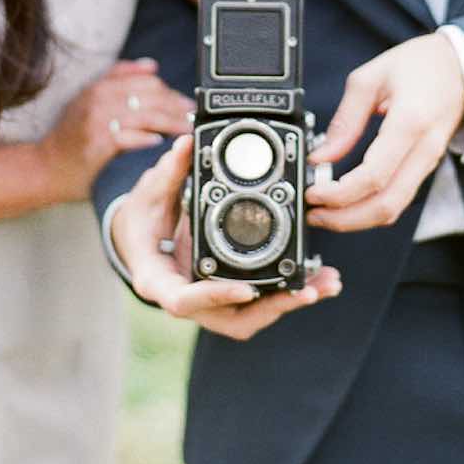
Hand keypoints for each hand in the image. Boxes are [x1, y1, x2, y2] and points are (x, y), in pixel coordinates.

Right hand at [39, 59, 193, 200]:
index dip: (170, 91)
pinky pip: (127, 136)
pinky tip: (159, 141)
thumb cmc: (69, 137)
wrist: (43, 166)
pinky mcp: (96, 143)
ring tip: (185, 129)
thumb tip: (151, 65)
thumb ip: (118, 79)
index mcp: (100, 86)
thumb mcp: (89, 100)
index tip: (187, 103)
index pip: (146, 81)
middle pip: (149, 95)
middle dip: (176, 106)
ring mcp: (96, 120)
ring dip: (170, 122)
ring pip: (144, 114)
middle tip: (193, 116)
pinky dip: (145, 137)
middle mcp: (98, 99)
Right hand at [114, 136, 342, 339]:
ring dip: (288, 303)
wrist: (138, 243)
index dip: (216, 296)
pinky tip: (315, 280)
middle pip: (232, 319)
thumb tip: (185, 145)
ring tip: (325, 283)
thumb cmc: (141, 224)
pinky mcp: (226, 298)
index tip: (247, 289)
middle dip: (273, 306)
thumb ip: (169, 172)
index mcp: (158, 280)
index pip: (185, 300)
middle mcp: (186, 299)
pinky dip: (285, 294)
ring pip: (250, 317)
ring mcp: (208, 303)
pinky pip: (257, 305)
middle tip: (309, 288)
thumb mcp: (149, 195)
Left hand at [305, 33, 463, 231]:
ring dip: (357, 219)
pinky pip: (399, 197)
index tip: (314, 193)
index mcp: (410, 122)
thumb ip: (346, 119)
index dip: (339, 194)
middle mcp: (424, 149)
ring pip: (394, 208)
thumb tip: (322, 155)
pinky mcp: (426, 167)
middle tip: (315, 213)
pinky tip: (349, 200)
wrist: (462, 66)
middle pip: (386, 205)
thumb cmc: (422, 65)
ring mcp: (428, 162)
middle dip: (345, 219)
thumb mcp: (371, 78)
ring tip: (326, 212)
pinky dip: (371, 207)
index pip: (373, 176)